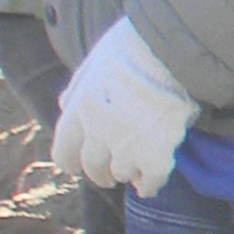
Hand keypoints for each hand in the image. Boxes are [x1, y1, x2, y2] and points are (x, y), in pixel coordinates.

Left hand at [51, 16, 197, 198]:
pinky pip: (149, 182)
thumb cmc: (131, 48)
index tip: (76, 166)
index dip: (71, 162)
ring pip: (120, 174)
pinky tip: (148, 184)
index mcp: (79, 110)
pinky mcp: (156, 157)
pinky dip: (148, 184)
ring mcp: (127, 148)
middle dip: (99, 173)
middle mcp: (98, 133)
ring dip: (126, 172)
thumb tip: (65, 106)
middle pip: (93, 167)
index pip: (64, 152)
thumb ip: (77, 90)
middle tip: (107, 175)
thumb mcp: (93, 64)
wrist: (169, 52)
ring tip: (133, 168)